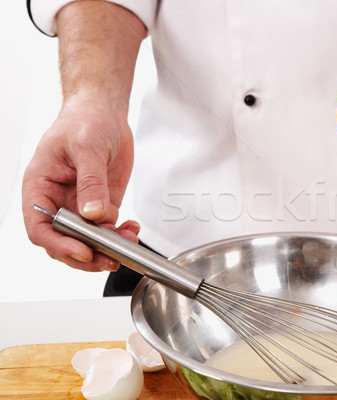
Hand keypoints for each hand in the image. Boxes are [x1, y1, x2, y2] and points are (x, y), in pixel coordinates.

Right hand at [22, 95, 137, 271]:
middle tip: (109, 258)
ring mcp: (80, 204)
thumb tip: (93, 213)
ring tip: (126, 244)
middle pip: (64, 240)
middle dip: (86, 254)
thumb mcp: (86, 147)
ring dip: (107, 247)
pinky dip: (119, 234)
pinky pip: (107, 227)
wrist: (104, 111)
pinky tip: (131, 230)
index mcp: (40, 187)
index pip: (40, 227)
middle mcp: (58, 200)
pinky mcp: (101, 204)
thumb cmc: (83, 120)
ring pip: (88, 239)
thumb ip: (90, 182)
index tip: (82, 250)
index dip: (59, 244)